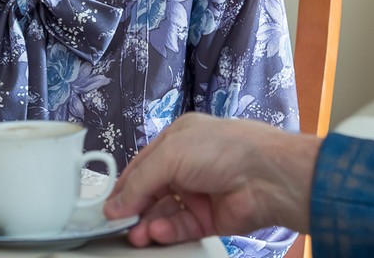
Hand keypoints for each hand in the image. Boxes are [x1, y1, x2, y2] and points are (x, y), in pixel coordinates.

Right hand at [104, 113, 321, 246]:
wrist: (266, 176)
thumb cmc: (224, 148)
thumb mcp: (171, 154)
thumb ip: (140, 181)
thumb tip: (115, 204)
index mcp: (179, 139)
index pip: (142, 165)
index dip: (124, 185)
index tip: (107, 205)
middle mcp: (189, 165)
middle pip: (151, 192)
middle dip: (134, 208)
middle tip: (118, 224)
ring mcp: (200, 192)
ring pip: (164, 213)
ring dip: (148, 224)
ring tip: (136, 234)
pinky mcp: (210, 217)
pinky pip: (181, 228)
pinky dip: (167, 231)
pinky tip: (156, 233)